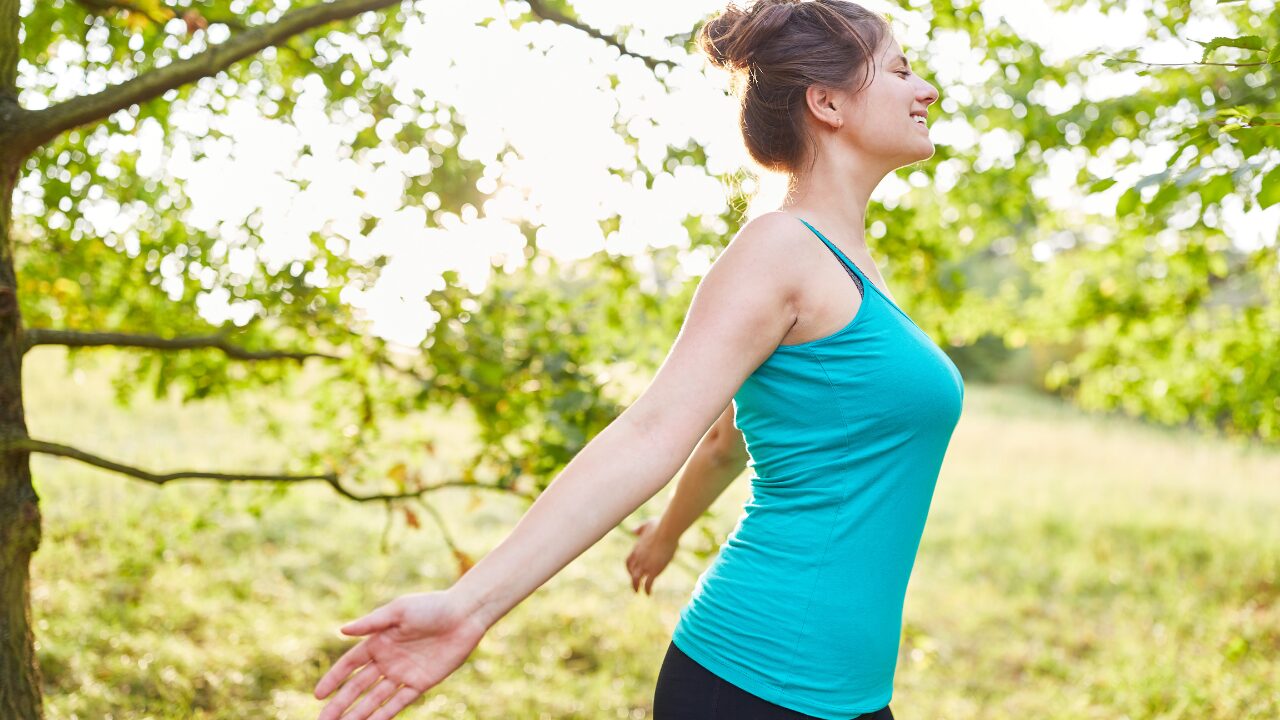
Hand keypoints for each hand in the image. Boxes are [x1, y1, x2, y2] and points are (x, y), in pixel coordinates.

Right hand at [314, 590, 487, 719]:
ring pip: (376, 698)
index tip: (318, 695)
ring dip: (359, 713)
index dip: (334, 679)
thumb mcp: (399, 611)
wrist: (465, 614)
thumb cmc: (431, 606)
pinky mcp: (422, 682)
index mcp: (379, 641)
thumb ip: (371, 623)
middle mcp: (388, 659)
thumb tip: (341, 631)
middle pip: (359, 686)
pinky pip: (400, 702)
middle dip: (341, 703)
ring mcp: (404, 673)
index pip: (350, 665)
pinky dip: (385, 714)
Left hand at [625, 518, 677, 595]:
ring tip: (639, 592)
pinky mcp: (654, 570)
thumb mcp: (647, 524)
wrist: (667, 531)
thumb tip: (633, 531)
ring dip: (636, 587)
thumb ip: (639, 529)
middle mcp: (638, 559)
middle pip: (631, 572)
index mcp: (636, 549)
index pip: (628, 562)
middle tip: (635, 585)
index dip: (629, 569)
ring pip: (636, 580)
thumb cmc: (660, 526)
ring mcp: (645, 565)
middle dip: (632, 579)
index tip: (632, 573)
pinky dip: (647, 590)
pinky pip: (648, 583)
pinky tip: (649, 594)